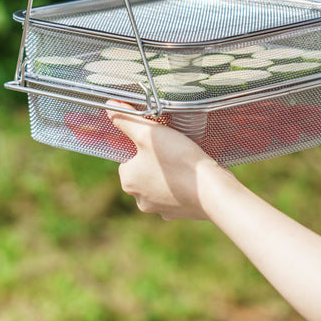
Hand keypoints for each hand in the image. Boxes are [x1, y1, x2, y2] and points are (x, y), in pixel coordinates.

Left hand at [106, 101, 236, 220]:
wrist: (210, 190)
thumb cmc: (177, 160)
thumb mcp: (148, 133)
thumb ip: (127, 120)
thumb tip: (110, 107)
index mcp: (128, 180)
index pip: (129, 157)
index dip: (143, 145)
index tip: (159, 141)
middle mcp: (139, 199)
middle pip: (144, 171)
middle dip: (156, 160)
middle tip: (173, 149)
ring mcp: (160, 209)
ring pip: (160, 184)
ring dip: (169, 174)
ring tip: (184, 161)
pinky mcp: (178, 213)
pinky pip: (176, 195)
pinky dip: (182, 186)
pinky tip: (192, 177)